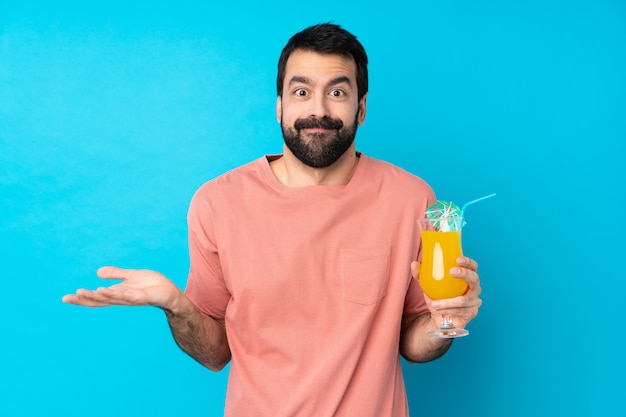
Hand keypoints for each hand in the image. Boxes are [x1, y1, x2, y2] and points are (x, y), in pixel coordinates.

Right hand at [62, 266, 182, 310]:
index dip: (82, 298)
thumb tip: (97, 272)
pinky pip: (125, 296)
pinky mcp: (141, 296)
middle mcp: (121, 298)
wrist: (171, 293)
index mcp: (118, 294)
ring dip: (95, 295)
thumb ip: (116, 274)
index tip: (66, 298)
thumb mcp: (131, 276)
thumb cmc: (153, 286)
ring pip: (109, 298)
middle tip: (67, 298)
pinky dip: (114, 294)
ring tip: (81, 292)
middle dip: (83, 300)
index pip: (97, 298)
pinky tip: (102, 290)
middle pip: (99, 300)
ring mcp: (131, 298)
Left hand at [411, 256, 481, 328]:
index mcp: (467, 277)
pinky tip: (438, 310)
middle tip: (451, 271)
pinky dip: (447, 310)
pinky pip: (460, 311)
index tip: (458, 259)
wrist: (441, 318)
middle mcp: (474, 288)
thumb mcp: (429, 285)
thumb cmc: (439, 297)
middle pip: (474, 279)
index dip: (468, 262)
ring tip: (435, 303)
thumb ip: (421, 275)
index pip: (472, 266)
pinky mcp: (471, 313)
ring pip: (464, 300)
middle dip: (464, 274)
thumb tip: (414, 264)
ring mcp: (474, 301)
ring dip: (448, 302)